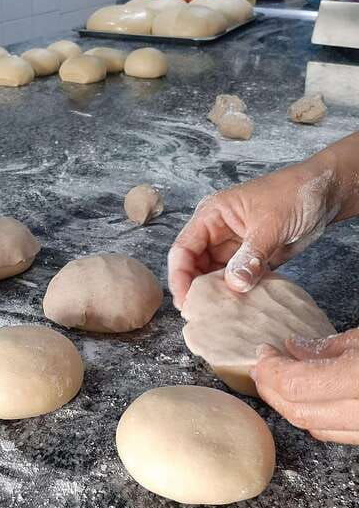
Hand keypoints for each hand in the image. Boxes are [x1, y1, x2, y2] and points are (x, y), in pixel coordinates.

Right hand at [167, 164, 336, 309]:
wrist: (326, 193)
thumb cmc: (295, 193)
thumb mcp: (270, 224)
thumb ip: (251, 256)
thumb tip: (235, 285)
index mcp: (211, 216)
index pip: (183, 250)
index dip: (180, 277)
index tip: (186, 301)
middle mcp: (216, 234)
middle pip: (193, 267)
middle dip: (195, 290)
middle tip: (201, 314)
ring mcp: (233, 248)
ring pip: (212, 277)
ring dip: (216, 295)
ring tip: (219, 315)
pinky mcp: (249, 260)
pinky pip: (235, 281)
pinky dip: (235, 295)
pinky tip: (238, 309)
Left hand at [251, 329, 358, 444]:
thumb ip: (326, 347)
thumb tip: (293, 348)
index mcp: (357, 380)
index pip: (294, 384)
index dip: (271, 369)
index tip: (263, 353)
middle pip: (297, 411)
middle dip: (272, 389)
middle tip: (262, 369)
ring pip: (313, 427)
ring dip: (289, 406)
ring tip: (279, 382)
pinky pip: (335, 435)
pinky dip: (315, 418)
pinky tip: (308, 400)